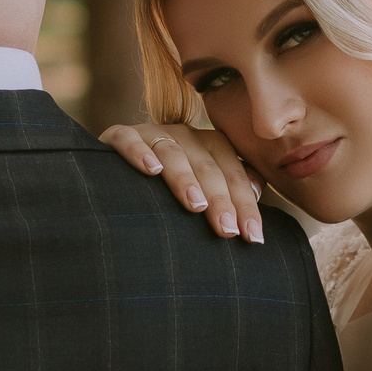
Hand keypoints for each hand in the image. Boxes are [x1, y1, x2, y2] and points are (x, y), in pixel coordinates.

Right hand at [98, 122, 265, 243]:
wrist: (114, 175)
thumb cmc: (167, 190)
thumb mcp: (201, 189)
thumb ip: (230, 187)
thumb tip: (257, 190)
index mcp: (209, 145)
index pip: (233, 173)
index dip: (245, 204)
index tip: (253, 237)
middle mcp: (184, 135)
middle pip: (208, 165)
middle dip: (221, 198)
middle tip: (227, 230)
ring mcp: (152, 133)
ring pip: (174, 153)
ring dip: (185, 178)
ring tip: (196, 205)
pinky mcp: (119, 135)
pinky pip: (129, 140)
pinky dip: (140, 153)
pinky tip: (151, 171)